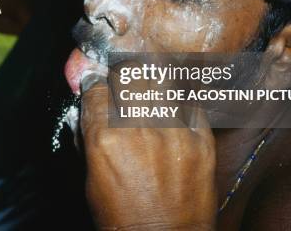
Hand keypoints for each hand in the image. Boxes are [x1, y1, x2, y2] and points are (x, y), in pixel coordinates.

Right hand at [80, 81, 216, 229]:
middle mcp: (138, 128)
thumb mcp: (91, 177)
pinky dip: (181, 105)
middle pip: (130, 74)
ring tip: (152, 95)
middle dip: (125, 77)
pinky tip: (175, 114)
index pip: (98, 87)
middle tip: (127, 86)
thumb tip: (92, 107)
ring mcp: (173, 131)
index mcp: (104, 137)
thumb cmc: (122, 215)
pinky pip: (191, 104)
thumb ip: (90, 135)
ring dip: (153, 85)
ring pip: (162, 81)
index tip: (101, 88)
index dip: (98, 85)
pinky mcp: (201, 140)